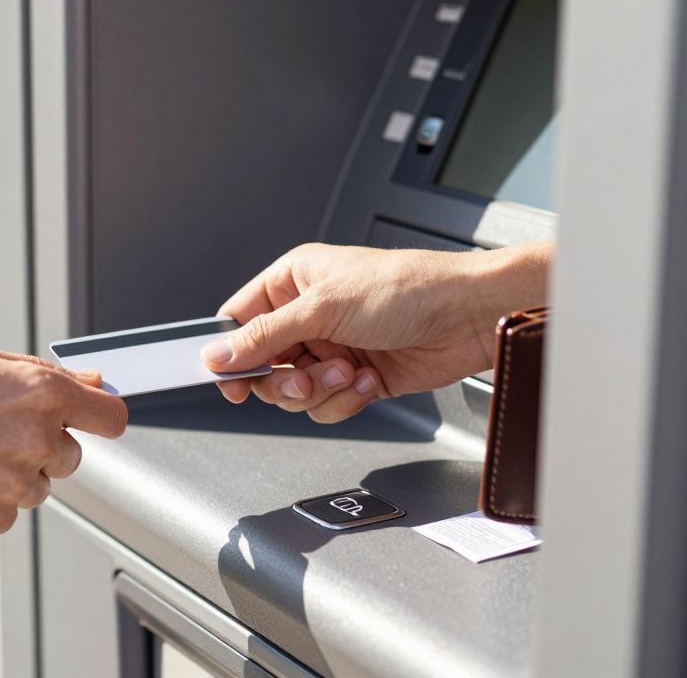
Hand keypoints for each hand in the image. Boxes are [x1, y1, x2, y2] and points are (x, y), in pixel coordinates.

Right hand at [0, 343, 127, 541]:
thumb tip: (91, 384)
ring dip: (9, 474)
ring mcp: (13, 486)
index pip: (111, 417)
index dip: (98, 417)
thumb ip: (38, 374)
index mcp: (39, 391)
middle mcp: (35, 439)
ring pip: (36, 487)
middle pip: (71, 455)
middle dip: (40, 445)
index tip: (83, 419)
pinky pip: (5, 514)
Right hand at [202, 242, 549, 422]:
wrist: (467, 316)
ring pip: (296, 392)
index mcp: (293, 282)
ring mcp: (332, 348)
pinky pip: (328, 404)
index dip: (230, 353)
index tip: (231, 381)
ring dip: (322, 389)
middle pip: (265, 366)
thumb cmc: (407, 289)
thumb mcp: (323, 307)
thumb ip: (265, 335)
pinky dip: (347, 399)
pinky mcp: (355, 377)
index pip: (240, 321)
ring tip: (350, 370)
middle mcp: (309, 315)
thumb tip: (219, 354)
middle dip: (286, 380)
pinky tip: (369, 378)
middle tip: (305, 379)